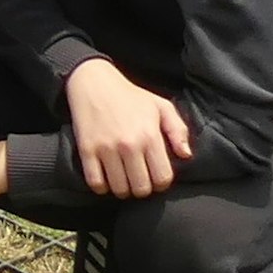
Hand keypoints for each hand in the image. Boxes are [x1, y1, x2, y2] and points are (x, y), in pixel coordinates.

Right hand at [64, 58, 193, 198]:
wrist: (94, 82)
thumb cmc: (131, 96)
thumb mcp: (161, 106)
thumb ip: (178, 130)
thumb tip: (186, 155)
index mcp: (150, 135)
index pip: (162, 178)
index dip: (162, 182)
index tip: (156, 177)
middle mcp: (129, 144)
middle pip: (141, 188)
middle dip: (143, 188)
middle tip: (139, 179)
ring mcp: (106, 148)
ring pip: (119, 189)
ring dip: (124, 189)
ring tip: (124, 179)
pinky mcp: (87, 150)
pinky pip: (96, 183)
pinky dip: (102, 187)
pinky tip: (106, 179)